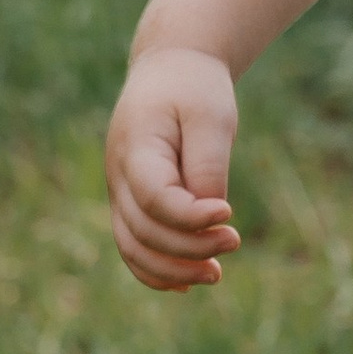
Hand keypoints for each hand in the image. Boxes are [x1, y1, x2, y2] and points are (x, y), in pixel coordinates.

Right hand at [106, 45, 241, 292]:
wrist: (170, 71)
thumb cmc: (194, 90)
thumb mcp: (211, 116)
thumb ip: (208, 165)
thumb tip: (209, 215)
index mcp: (136, 147)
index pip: (155, 198)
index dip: (191, 217)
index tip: (228, 214)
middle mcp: (119, 175)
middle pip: (144, 230)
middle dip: (191, 247)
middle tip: (234, 241)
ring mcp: (120, 193)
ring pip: (134, 247)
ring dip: (173, 269)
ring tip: (216, 274)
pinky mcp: (131, 204)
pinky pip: (134, 247)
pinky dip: (156, 271)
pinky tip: (189, 283)